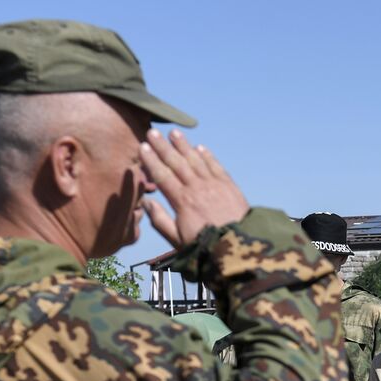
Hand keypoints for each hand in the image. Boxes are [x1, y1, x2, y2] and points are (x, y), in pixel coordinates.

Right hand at [139, 129, 249, 247]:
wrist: (238, 248)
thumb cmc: (205, 247)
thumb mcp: (177, 240)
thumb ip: (160, 220)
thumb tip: (147, 203)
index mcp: (182, 201)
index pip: (162, 175)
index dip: (151, 160)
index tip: (142, 147)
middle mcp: (197, 188)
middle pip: (177, 162)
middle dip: (163, 146)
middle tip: (152, 132)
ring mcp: (214, 185)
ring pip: (196, 160)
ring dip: (184, 145)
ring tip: (174, 133)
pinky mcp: (229, 186)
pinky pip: (216, 166)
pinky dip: (207, 156)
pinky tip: (200, 148)